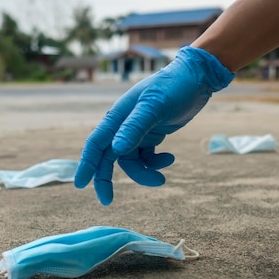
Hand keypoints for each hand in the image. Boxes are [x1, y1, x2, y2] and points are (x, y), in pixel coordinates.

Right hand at [74, 46, 233, 204]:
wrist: (197, 78)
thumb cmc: (173, 87)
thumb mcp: (154, 107)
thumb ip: (135, 128)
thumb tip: (116, 151)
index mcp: (117, 117)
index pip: (96, 144)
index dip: (86, 164)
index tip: (80, 185)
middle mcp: (123, 125)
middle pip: (108, 157)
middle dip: (106, 179)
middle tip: (107, 201)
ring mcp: (137, 131)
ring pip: (130, 161)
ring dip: (144, 173)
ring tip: (162, 178)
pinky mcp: (152, 135)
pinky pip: (146, 157)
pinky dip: (155, 163)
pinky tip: (170, 158)